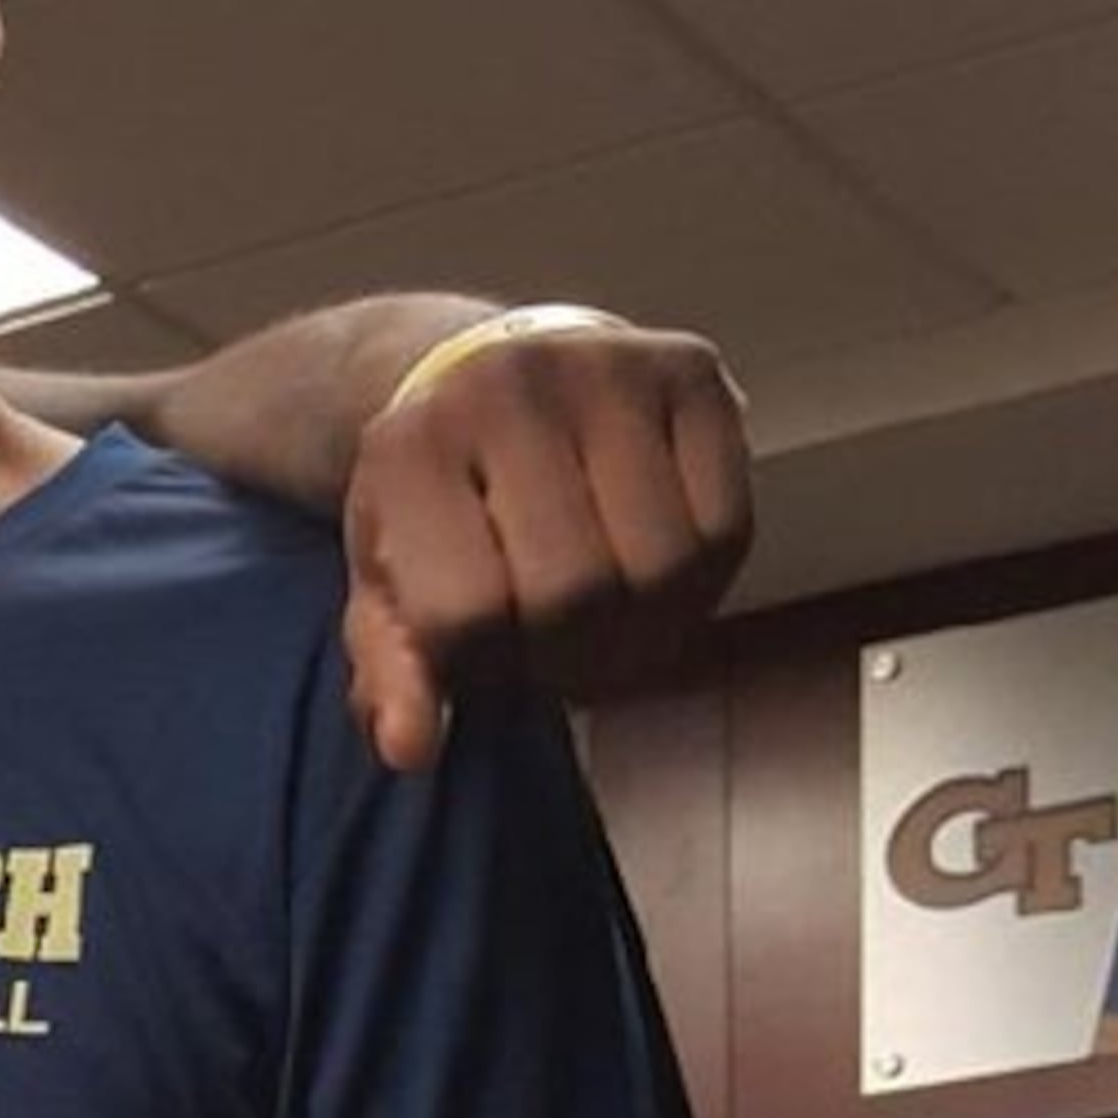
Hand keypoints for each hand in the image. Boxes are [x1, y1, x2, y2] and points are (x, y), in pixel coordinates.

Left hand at [341, 312, 751, 772]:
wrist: (493, 380)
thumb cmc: (442, 506)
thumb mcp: (390, 588)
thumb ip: (393, 669)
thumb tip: (411, 750)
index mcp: (413, 448)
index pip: (464, 613)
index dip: (479, 664)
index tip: (479, 648)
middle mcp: (510, 387)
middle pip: (575, 593)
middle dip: (568, 651)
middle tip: (552, 643)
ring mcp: (608, 367)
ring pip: (662, 567)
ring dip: (643, 628)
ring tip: (606, 617)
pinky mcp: (692, 367)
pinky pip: (727, 527)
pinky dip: (700, 582)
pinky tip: (655, 578)